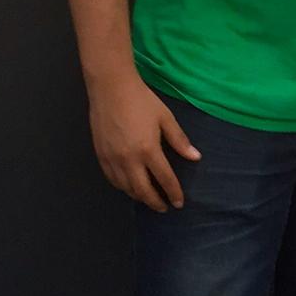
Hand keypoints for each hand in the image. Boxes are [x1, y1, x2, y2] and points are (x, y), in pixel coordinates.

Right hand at [87, 74, 200, 210]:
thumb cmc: (141, 100)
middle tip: (164, 207)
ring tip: (149, 198)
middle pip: (143, 191)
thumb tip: (195, 157)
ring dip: (139, 197)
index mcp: (148, 150)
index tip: (179, 203)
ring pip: (126, 188)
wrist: (110, 87)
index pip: (164, 179)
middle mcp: (129, 159)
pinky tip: (129, 187)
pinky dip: (123, 187)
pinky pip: (112, 179)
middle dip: (155, 202)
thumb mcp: (165, 118)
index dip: (174, 193)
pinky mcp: (101, 155)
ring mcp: (112, 159)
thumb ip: (180, 140)